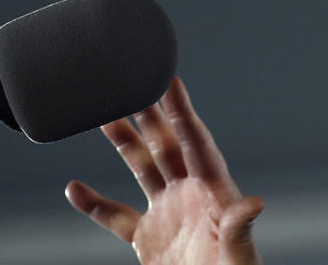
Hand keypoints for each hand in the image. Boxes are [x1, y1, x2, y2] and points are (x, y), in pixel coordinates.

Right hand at [65, 77, 263, 264]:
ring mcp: (168, 213)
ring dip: (124, 143)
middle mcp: (190, 194)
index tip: (171, 81)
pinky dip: (94, 204)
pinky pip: (116, 216)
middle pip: (167, 144)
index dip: (183, 111)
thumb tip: (253, 203)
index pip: (196, 142)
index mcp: (214, 191)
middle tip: (135, 81)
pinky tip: (74, 190)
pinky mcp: (148, 238)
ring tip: (105, 116)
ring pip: (142, 168)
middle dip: (151, 114)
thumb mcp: (239, 255)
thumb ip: (239, 228)